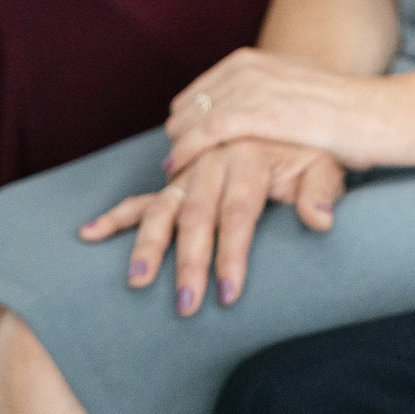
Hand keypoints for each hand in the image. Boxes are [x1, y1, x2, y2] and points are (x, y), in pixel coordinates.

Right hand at [78, 139, 343, 313]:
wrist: (284, 108)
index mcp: (250, 154)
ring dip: (150, 246)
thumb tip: (321, 220)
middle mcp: (215, 159)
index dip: (233, 254)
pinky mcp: (177, 175)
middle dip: (190, 262)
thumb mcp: (326, 162)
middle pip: (197, 215)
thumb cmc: (309, 147)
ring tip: (138, 282)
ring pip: (164, 208)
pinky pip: (142, 197)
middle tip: (186, 305)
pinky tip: (89, 234)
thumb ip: (322, 191)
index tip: (228, 294)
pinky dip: (116, 216)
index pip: (239, 213)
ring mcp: (191, 168)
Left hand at [163, 48, 388, 171]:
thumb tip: (247, 117)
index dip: (188, 119)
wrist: (376, 114)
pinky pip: (207, 131)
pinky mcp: (257, 113)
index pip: (201, 90)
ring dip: (178, 146)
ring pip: (192, 117)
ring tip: (174, 171)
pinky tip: (178, 166)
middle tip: (176, 163)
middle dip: (179, 133)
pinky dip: (187, 150)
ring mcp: (252, 88)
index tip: (182, 143)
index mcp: (255, 60)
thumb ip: (268, 99)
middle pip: (191, 103)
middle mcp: (248, 68)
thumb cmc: (345, 113)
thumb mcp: (298, 92)